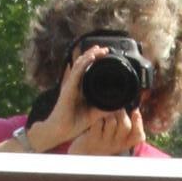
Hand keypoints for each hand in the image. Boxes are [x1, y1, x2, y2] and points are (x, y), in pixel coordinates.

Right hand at [16, 41, 142, 156]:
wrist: (61, 131)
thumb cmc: (74, 123)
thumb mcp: (95, 114)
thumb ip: (105, 108)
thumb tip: (120, 104)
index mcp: (80, 88)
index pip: (88, 70)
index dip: (96, 61)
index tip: (107, 55)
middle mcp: (75, 84)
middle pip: (83, 64)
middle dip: (94, 54)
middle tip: (105, 49)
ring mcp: (70, 85)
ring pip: (80, 65)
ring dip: (89, 55)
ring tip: (99, 49)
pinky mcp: (68, 88)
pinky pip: (76, 72)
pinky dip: (84, 63)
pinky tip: (90, 57)